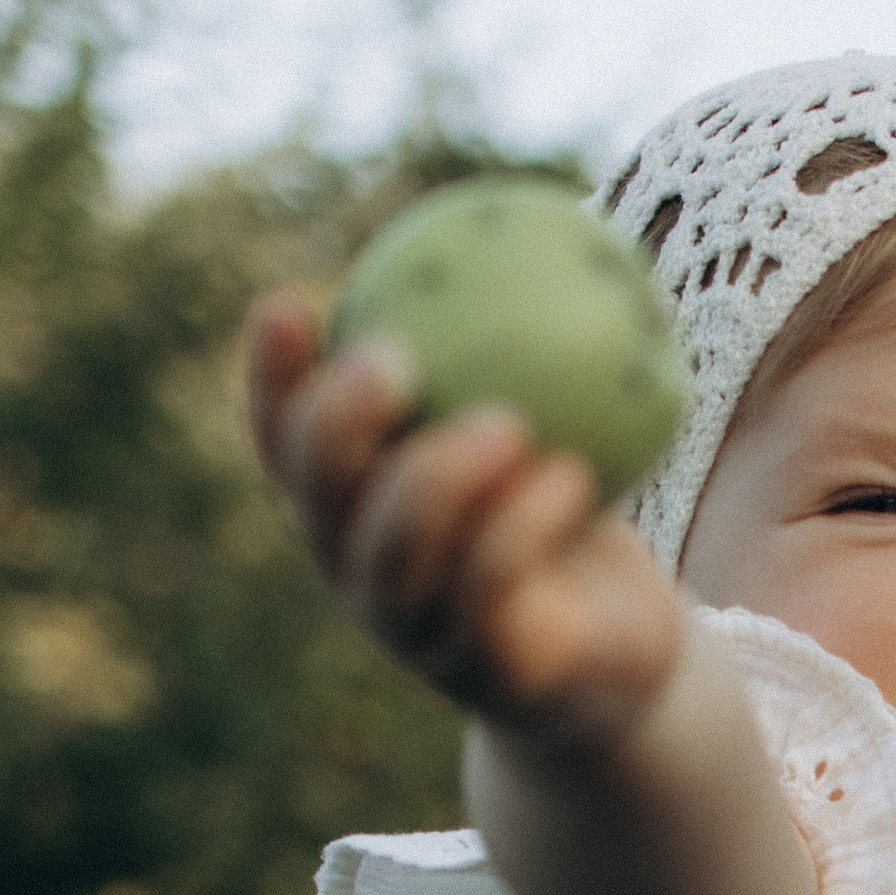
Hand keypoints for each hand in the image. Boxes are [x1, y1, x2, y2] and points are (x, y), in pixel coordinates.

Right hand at [246, 291, 685, 730]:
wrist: (625, 652)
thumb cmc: (567, 513)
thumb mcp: (543, 421)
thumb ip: (507, 351)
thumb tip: (529, 220)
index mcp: (346, 512)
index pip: (283, 442)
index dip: (270, 379)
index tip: (286, 301)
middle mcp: (362, 573)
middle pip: (320, 498)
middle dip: (341, 424)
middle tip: (392, 359)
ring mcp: (418, 633)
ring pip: (398, 552)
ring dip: (440, 481)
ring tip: (502, 422)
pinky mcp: (489, 674)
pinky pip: (494, 590)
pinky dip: (527, 526)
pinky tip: (571, 474)